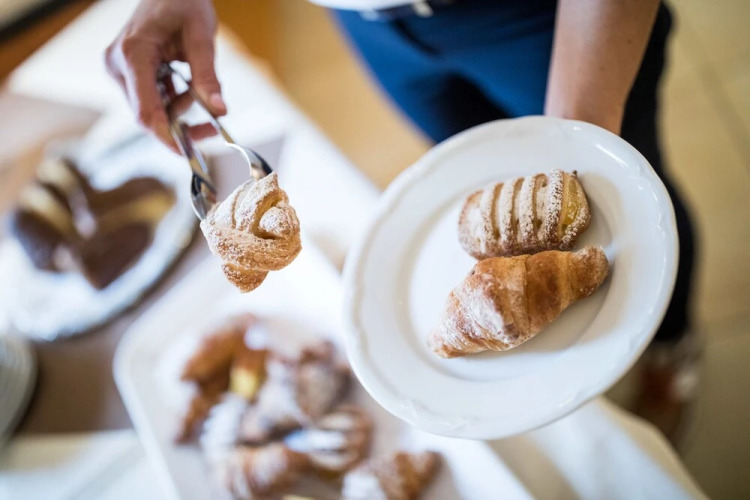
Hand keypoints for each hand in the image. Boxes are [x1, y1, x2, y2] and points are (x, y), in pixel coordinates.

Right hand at [105, 0, 225, 150]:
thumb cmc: (183, 2)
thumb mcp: (201, 36)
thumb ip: (208, 76)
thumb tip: (220, 111)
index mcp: (133, 55)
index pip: (146, 111)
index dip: (167, 137)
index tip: (190, 154)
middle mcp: (119, 65)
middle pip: (148, 115)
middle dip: (180, 127)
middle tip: (212, 129)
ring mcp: (120, 70)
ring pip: (151, 110)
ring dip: (180, 112)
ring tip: (203, 94)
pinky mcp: (128, 73)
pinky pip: (151, 100)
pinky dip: (174, 102)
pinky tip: (189, 89)